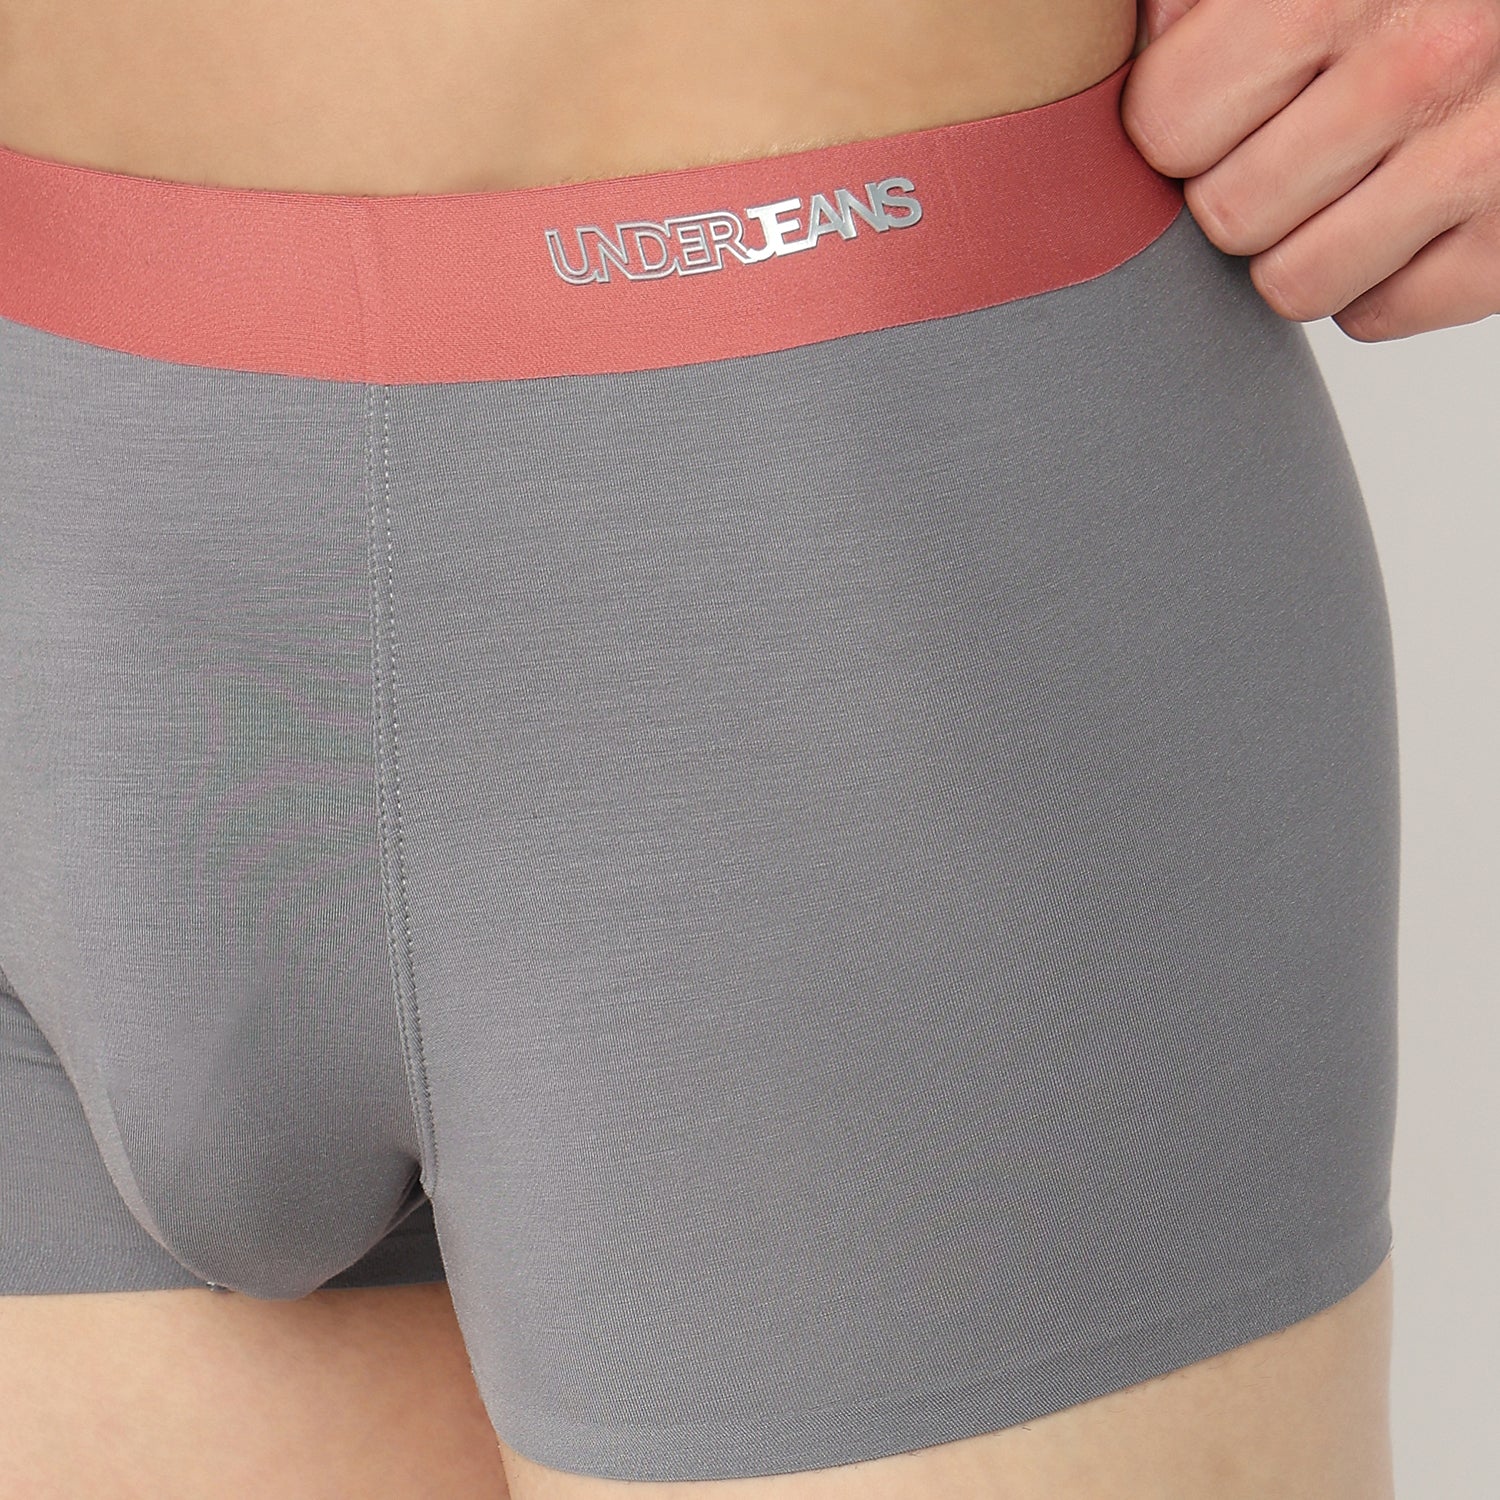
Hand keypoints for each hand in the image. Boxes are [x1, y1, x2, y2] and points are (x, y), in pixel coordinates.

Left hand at [1121, 0, 1499, 339]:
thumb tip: (1148, 42)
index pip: (1167, 123)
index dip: (1179, 124)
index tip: (1223, 102)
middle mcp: (1420, 62)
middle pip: (1226, 213)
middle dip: (1243, 188)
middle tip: (1300, 141)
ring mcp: (1482, 157)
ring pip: (1291, 284)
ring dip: (1304, 245)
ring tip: (1353, 179)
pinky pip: (1374, 316)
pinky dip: (1378, 281)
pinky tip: (1411, 213)